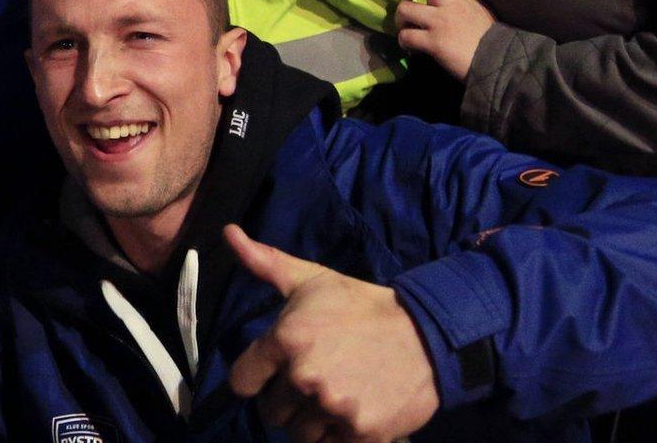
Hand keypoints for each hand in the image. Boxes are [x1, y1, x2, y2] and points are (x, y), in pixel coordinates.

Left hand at [224, 224, 438, 442]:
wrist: (427, 335)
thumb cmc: (363, 306)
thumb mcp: (313, 280)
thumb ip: (266, 263)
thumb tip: (229, 233)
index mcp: (287, 338)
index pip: (242, 381)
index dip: (256, 378)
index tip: (273, 373)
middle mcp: (305, 375)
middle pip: (271, 412)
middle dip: (287, 400)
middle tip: (314, 382)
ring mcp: (333, 406)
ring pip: (299, 433)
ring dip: (312, 421)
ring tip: (335, 396)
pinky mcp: (360, 433)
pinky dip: (336, 436)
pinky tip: (351, 412)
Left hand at [395, 0, 493, 80]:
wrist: (498, 62)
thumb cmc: (489, 37)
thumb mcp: (479, 9)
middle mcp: (449, 3)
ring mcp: (440, 22)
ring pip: (405, 8)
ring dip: (400, 18)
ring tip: (405, 25)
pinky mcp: (433, 42)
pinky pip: (406, 36)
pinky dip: (404, 41)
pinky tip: (409, 45)